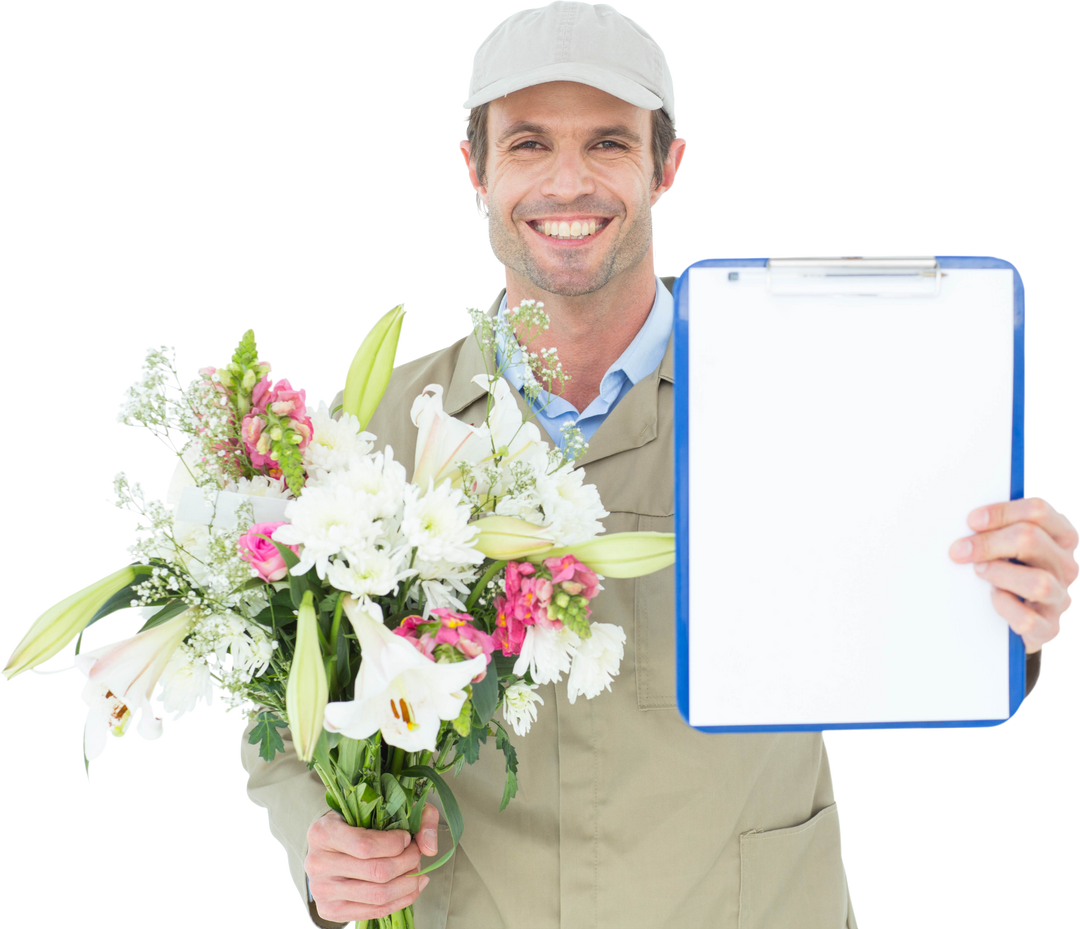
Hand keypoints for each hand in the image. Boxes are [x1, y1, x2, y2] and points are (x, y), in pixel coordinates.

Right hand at [305, 803, 439, 922]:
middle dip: (407, 863)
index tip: (406, 837)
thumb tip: (430, 847)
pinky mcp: (331, 911)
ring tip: (415, 870)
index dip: (394, 844)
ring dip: (407, 883)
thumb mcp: (380, 807)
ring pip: (378, 895)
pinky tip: (411, 887)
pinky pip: (374, 912)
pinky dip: (401, 900)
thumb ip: (414, 816)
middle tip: (417, 854)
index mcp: (323, 833)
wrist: (328, 847)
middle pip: (376, 872)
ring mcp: (322, 891)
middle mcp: (317, 863)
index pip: (365, 846)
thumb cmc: (355, 824)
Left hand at [949, 494, 1079, 652]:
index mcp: (1060, 535)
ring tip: (979, 571)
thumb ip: (994, 528)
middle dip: (988, 543)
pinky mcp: (1049, 627)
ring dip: (999, 573)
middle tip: (960, 550)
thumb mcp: (1005, 545)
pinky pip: (1028, 619)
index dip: (1002, 512)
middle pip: (1031, 539)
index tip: (971, 521)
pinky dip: (1004, 607)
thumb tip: (965, 522)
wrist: (1020, 617)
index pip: (1039, 510)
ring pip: (1037, 582)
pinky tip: (992, 598)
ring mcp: (1061, 597)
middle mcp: (1066, 565)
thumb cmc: (1007, 569)